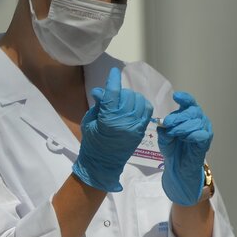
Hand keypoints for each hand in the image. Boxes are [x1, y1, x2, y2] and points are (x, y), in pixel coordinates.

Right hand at [73, 67, 151, 191]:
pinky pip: (147, 110)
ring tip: (124, 102)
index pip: (114, 93)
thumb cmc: (92, 142)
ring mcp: (135, 126)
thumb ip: (98, 105)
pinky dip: (142, 104)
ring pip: (138, 101)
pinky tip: (134, 106)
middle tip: (114, 97)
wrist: (103, 164)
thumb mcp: (89, 121)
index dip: (113, 80)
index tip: (114, 72)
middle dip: (120, 92)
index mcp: (108, 119)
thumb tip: (101, 90)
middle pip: (127, 95)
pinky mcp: (141, 130)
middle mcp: (124, 121)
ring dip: (131, 97)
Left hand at [157, 91, 212, 204]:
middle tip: (168, 125)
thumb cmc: (172, 148)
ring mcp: (204, 129)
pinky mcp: (206, 141)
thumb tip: (163, 126)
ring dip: (183, 127)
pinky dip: (192, 135)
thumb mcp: (164, 138)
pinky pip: (202, 134)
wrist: (177, 166)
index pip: (189, 102)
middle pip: (193, 111)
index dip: (184, 98)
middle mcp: (198, 119)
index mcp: (188, 115)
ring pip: (197, 122)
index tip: (176, 96)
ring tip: (175, 135)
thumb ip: (164, 131)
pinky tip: (185, 139)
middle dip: (179, 117)